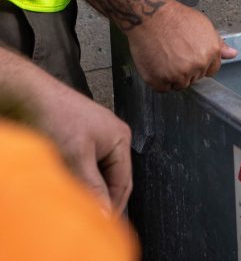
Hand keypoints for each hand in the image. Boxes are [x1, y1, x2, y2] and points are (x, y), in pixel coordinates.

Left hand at [31, 83, 132, 212]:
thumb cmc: (57, 115)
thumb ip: (93, 186)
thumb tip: (104, 213)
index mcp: (121, 139)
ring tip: (71, 196)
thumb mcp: (77, 156)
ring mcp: (96, 139)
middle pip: (111, 180)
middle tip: (84, 216)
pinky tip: (63, 182)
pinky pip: (83, 168)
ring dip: (84, 188)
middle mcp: (112, 138)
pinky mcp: (80, 140)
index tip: (99, 225)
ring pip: (95, 175)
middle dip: (98, 198)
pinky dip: (74, 178)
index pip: (124, 184)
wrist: (33, 97)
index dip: (113, 207)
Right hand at [126, 0, 237, 91]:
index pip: (212, 71)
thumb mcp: (204, 26)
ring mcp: (178, 74)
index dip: (202, 64)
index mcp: (211, 53)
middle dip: (188, 69)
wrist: (152, 17)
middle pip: (195, 78)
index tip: (193, 58)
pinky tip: (158, 64)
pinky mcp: (159, 80)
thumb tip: (232, 54)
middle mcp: (197, 65)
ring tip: (167, 57)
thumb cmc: (176, 18)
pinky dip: (159, 80)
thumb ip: (218, 44)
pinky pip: (163, 88)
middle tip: (177, 53)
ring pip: (180, 85)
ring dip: (174, 76)